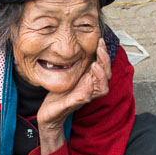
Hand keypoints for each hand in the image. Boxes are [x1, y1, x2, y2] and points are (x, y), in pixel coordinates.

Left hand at [37, 39, 110, 154]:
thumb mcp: (69, 76)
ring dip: (100, 76)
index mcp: (89, 81)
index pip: (103, 68)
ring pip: (101, 89)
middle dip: (105, 61)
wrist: (49, 113)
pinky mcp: (72, 104)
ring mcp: (83, 97)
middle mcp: (90, 89)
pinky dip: (88, 90)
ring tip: (95, 65)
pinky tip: (87, 80)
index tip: (101, 41)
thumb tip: (80, 46)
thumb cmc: (60, 94)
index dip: (104, 55)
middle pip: (107, 77)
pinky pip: (84, 98)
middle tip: (100, 49)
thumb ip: (77, 65)